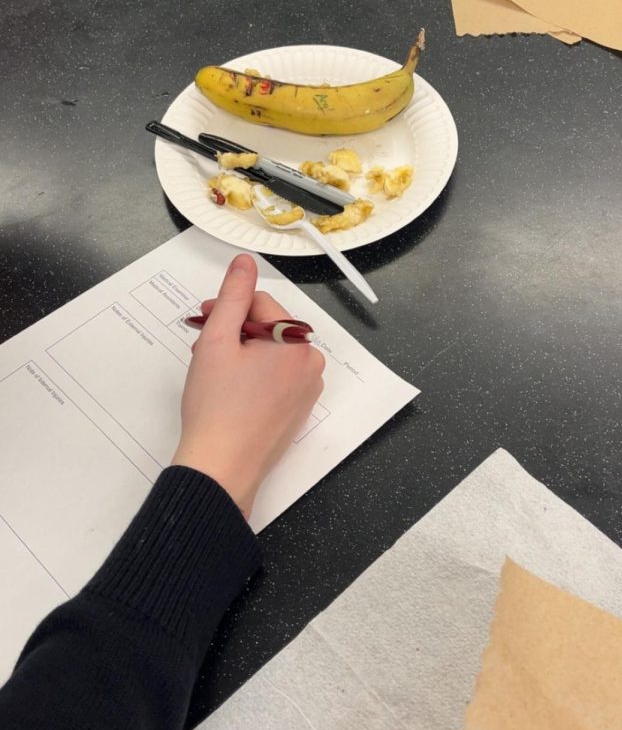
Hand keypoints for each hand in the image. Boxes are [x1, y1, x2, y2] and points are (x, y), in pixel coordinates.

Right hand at [172, 254, 324, 518]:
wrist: (222, 467)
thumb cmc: (217, 408)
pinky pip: (276, 379)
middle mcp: (310, 364)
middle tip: (203, 348)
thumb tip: (244, 263)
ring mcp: (307, 390)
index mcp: (297, 343)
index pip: (260, 304)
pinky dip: (253, 376)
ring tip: (213, 371)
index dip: (226, 307)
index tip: (202, 319)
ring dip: (241, 353)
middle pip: (268, 328)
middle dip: (233, 331)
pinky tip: (229, 391)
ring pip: (271, 353)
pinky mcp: (298, 411)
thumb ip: (232, 295)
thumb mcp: (218, 340)